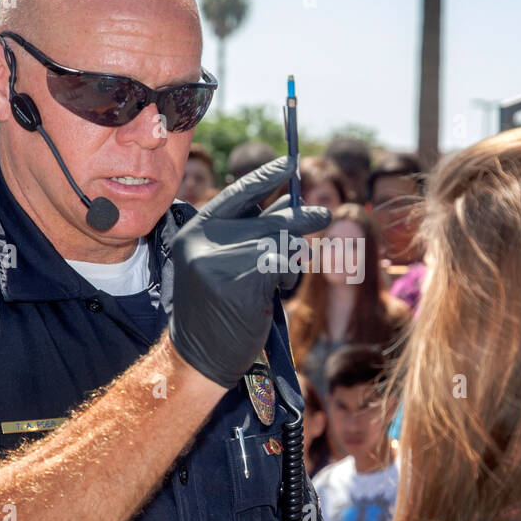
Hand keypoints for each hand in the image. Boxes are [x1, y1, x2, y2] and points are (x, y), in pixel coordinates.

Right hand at [166, 157, 329, 387]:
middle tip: (324, 214)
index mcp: (196, 232)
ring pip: (281, 244)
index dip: (266, 177)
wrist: (199, 358)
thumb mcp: (225, 264)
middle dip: (300, 218)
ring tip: (277, 282)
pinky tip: (274, 294)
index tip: (291, 162)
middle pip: (269, 220)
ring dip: (291, 262)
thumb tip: (294, 202)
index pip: (237, 195)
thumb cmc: (217, 312)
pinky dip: (288, 278)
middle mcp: (205, 242)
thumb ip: (252, 233)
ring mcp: (222, 260)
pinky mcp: (243, 281)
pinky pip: (284, 266)